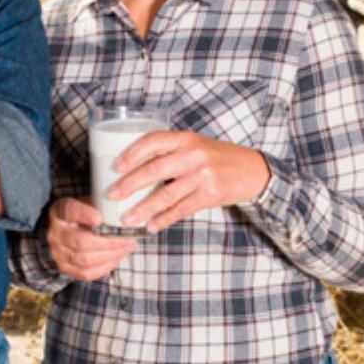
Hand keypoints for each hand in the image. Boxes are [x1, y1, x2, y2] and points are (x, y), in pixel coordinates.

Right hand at [46, 197, 136, 281]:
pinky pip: (86, 273)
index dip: (84, 215)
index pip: (70, 211)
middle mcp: (56, 233)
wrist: (64, 229)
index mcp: (60, 211)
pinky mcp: (64, 268)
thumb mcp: (87, 203)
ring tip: (126, 249)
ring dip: (110, 256)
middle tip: (128, 241)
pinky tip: (116, 258)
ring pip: (85, 260)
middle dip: (109, 243)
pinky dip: (104, 268)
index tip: (99, 218)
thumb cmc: (82, 213)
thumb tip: (122, 215)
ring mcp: (58, 252)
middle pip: (81, 242)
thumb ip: (99, 206)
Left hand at [111, 131, 269, 232]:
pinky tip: (151, 225)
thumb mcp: (195, 145)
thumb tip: (135, 167)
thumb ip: (171, 152)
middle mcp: (193, 154)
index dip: (131, 153)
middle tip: (112, 195)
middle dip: (130, 184)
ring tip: (128, 218)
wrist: (251, 170)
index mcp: (185, 138)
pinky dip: (163, 219)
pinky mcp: (209, 195)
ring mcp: (202, 175)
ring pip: (166, 194)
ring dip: (144, 208)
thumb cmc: (217, 157)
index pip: (152, 141)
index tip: (115, 166)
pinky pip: (180, 209)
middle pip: (155, 169)